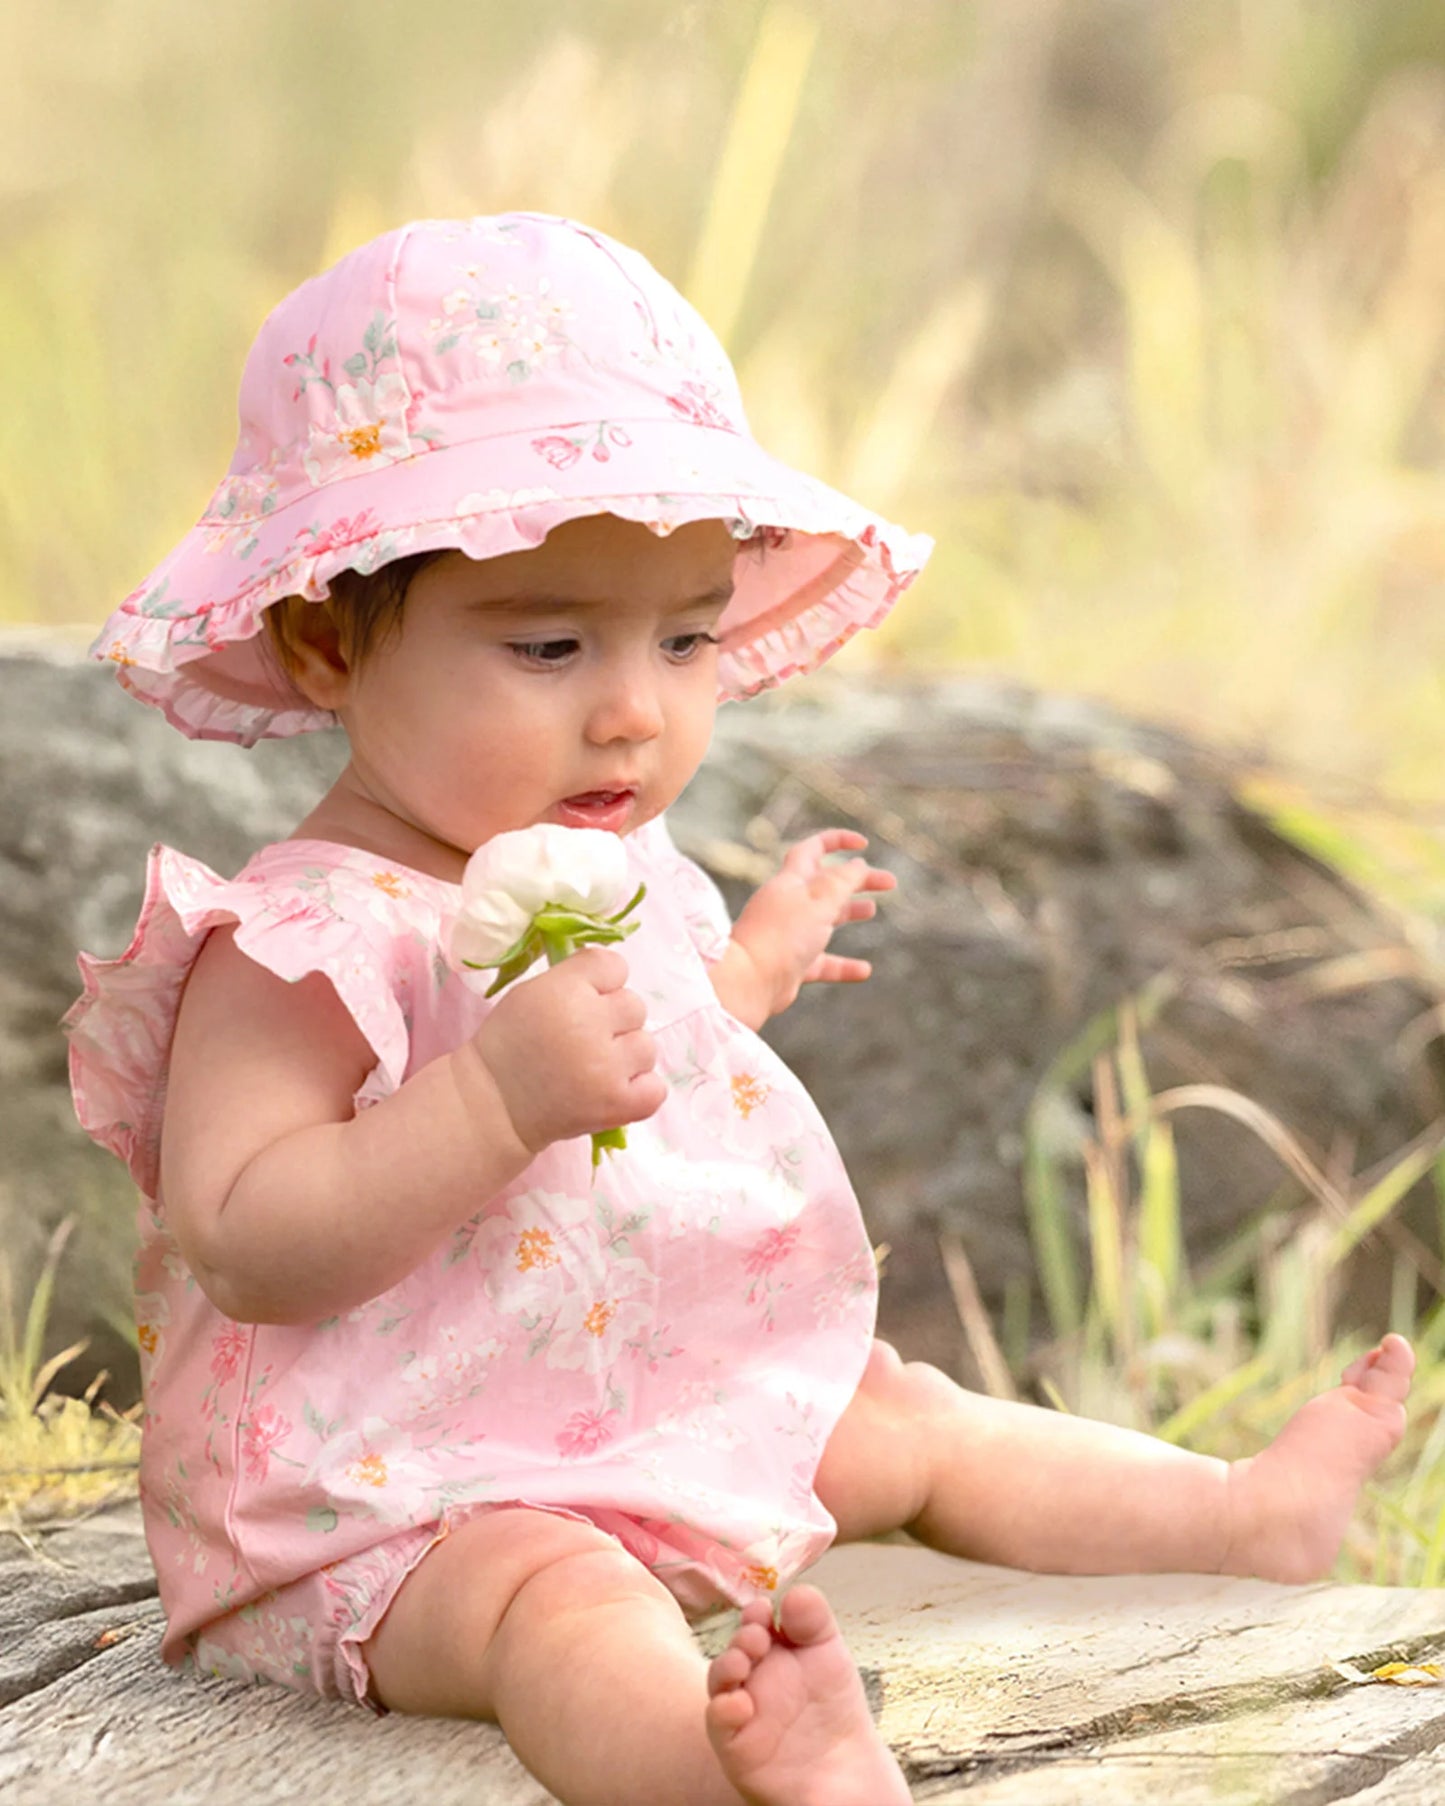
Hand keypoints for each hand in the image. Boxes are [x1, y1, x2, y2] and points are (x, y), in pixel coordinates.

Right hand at [473, 947, 664, 1154]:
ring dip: (626, 1058)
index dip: (603, 984)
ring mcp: (607, 1067)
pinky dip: (639, 1091)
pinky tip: (611, 1090)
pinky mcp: (617, 1103)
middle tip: (584, 1041)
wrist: (493, 1106)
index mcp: (565, 990)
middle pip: (635, 1006)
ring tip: (594, 1070)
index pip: (614, 966)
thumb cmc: (510, 1045)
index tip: (585, 1001)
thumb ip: (573, 979)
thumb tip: (613, 977)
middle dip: (614, 1022)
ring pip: (647, 1046)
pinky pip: (655, 1087)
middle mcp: (590, 1024)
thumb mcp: (530, 993)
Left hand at [718, 830, 895, 1027]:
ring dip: (848, 911)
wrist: (749, 981)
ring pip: (823, 918)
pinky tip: (864, 970)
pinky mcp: (791, 965)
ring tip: (872, 910)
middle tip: (890, 883)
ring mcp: (789, 935)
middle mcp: (788, 905)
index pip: (813, 850)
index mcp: (791, 882)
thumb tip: (858, 864)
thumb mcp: (820, 900)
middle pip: (826, 884)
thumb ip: (842, 881)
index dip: (837, 841)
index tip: (863, 844)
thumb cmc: (782, 936)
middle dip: (858, 880)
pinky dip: (843, 965)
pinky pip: (822, 962)